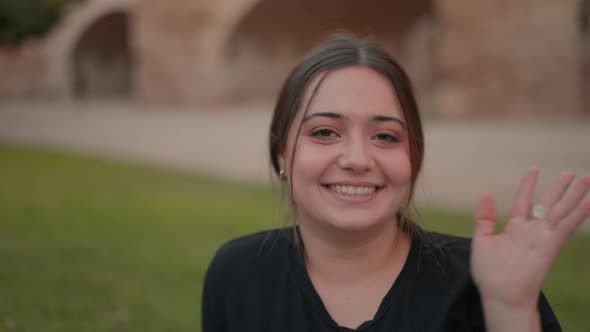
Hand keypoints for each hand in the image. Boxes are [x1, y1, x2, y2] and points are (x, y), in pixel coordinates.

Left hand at [471, 168, 589, 308]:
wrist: (500, 294)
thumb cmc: (489, 273)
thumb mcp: (482, 239)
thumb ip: (485, 217)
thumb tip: (485, 193)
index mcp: (515, 228)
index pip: (523, 201)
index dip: (529, 185)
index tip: (534, 169)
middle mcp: (532, 230)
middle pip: (549, 203)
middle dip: (560, 188)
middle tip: (572, 173)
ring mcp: (543, 237)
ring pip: (562, 210)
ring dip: (575, 195)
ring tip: (587, 178)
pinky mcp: (551, 245)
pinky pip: (568, 225)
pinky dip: (580, 213)